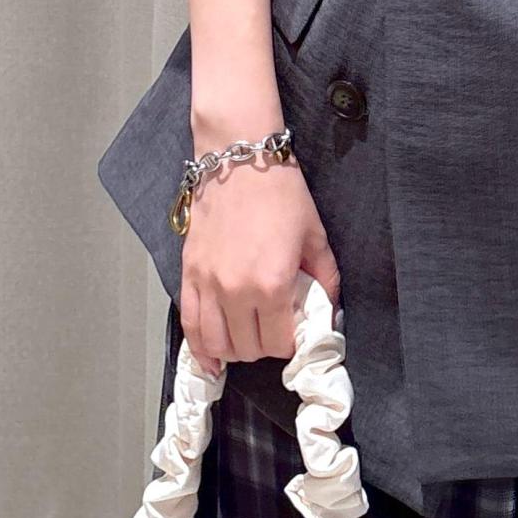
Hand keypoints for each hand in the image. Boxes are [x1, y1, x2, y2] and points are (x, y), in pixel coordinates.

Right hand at [179, 155, 340, 376]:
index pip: (279, 342)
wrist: (239, 159)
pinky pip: (188, 325)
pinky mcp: (188, 274)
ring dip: (234, 350)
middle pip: (248, 348)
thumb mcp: (315, 235)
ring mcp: (208, 285)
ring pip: (216, 344)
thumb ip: (325, 278)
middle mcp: (236, 291)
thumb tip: (328, 310)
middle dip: (264, 347)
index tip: (295, 334)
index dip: (290, 344)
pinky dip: (199, 348)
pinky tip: (210, 358)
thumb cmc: (279, 191)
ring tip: (246, 340)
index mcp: (272, 283)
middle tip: (273, 331)